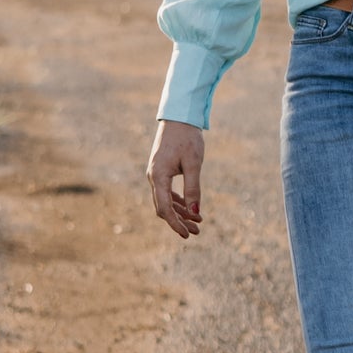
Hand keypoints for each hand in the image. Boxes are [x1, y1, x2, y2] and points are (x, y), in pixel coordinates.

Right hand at [148, 119, 204, 238]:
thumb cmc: (187, 138)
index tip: (187, 235)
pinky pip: (168, 192)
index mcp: (158, 177)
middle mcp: (153, 178)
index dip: (175, 224)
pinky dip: (179, 201)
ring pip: (166, 201)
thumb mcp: (194, 164)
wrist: (179, 117)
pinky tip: (191, 208)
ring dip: (181, 212)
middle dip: (179, 221)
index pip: (164, 208)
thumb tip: (196, 212)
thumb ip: (194, 188)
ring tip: (198, 222)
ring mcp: (156, 175)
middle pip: (164, 208)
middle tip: (197, 231)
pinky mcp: (162, 171)